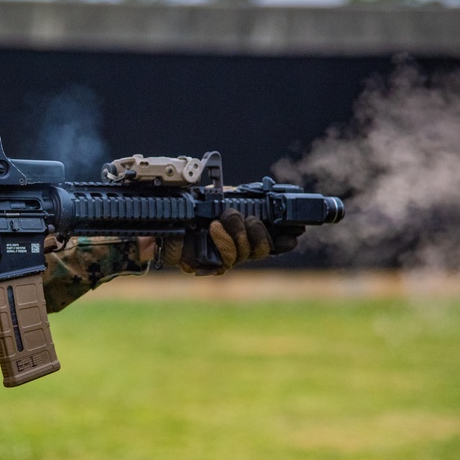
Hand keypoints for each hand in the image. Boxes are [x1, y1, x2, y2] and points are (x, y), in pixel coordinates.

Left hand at [160, 209, 298, 274]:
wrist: (164, 213)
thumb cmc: (194, 206)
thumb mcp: (224, 198)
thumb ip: (246, 199)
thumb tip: (270, 193)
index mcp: (244, 235)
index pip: (272, 244)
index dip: (284, 241)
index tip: (294, 233)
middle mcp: (234, 250)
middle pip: (259, 251)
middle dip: (258, 233)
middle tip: (248, 218)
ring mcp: (218, 260)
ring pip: (240, 256)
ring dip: (235, 235)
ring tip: (223, 218)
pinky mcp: (201, 266)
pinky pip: (218, 261)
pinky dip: (219, 241)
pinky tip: (213, 228)